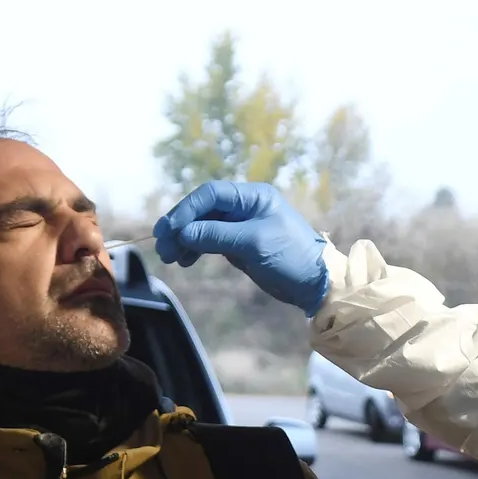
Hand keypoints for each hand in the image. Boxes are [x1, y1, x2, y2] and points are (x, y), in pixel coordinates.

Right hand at [153, 181, 330, 313]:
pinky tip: (185, 260)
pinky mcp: (240, 245)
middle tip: (162, 245)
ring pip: (204, 226)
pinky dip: (196, 249)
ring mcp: (241, 226)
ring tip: (169, 256)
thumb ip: (216, 235)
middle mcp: (245, 206)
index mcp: (252, 197)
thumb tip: (182, 232)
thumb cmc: (290, 257)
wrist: (315, 283)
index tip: (171, 230)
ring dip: (185, 239)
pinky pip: (210, 241)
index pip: (210, 195)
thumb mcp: (253, 243)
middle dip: (181, 226)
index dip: (187, 210)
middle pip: (203, 210)